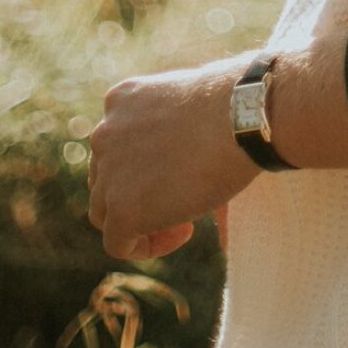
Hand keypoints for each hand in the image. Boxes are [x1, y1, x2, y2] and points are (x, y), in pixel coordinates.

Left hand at [88, 53, 260, 260]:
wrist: (242, 118)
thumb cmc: (235, 105)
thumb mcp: (192, 104)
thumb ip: (176, 126)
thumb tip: (192, 155)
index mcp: (121, 101)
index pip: (116, 144)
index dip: (143, 164)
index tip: (179, 170)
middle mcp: (105, 134)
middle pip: (106, 178)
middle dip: (137, 191)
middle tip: (181, 195)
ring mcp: (109, 174)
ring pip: (106, 212)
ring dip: (139, 220)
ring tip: (183, 220)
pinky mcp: (122, 211)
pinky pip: (119, 244)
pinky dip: (146, 246)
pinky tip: (185, 231)